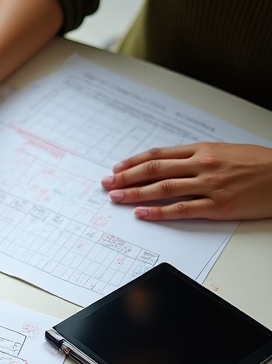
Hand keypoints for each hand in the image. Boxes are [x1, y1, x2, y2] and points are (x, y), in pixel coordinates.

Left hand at [102, 143, 271, 220]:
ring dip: (134, 193)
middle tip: (107, 183)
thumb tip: (171, 164)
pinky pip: (181, 210)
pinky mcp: (218, 206)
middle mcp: (203, 165)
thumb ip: (198, 158)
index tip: (117, 167)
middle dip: (126, 176)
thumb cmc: (260, 164)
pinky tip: (141, 213)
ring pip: (163, 188)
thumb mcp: (226, 151)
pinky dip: (157, 212)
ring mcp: (209, 186)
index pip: (159, 154)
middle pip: (155, 169)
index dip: (134, 161)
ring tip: (116, 197)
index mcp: (203, 150)